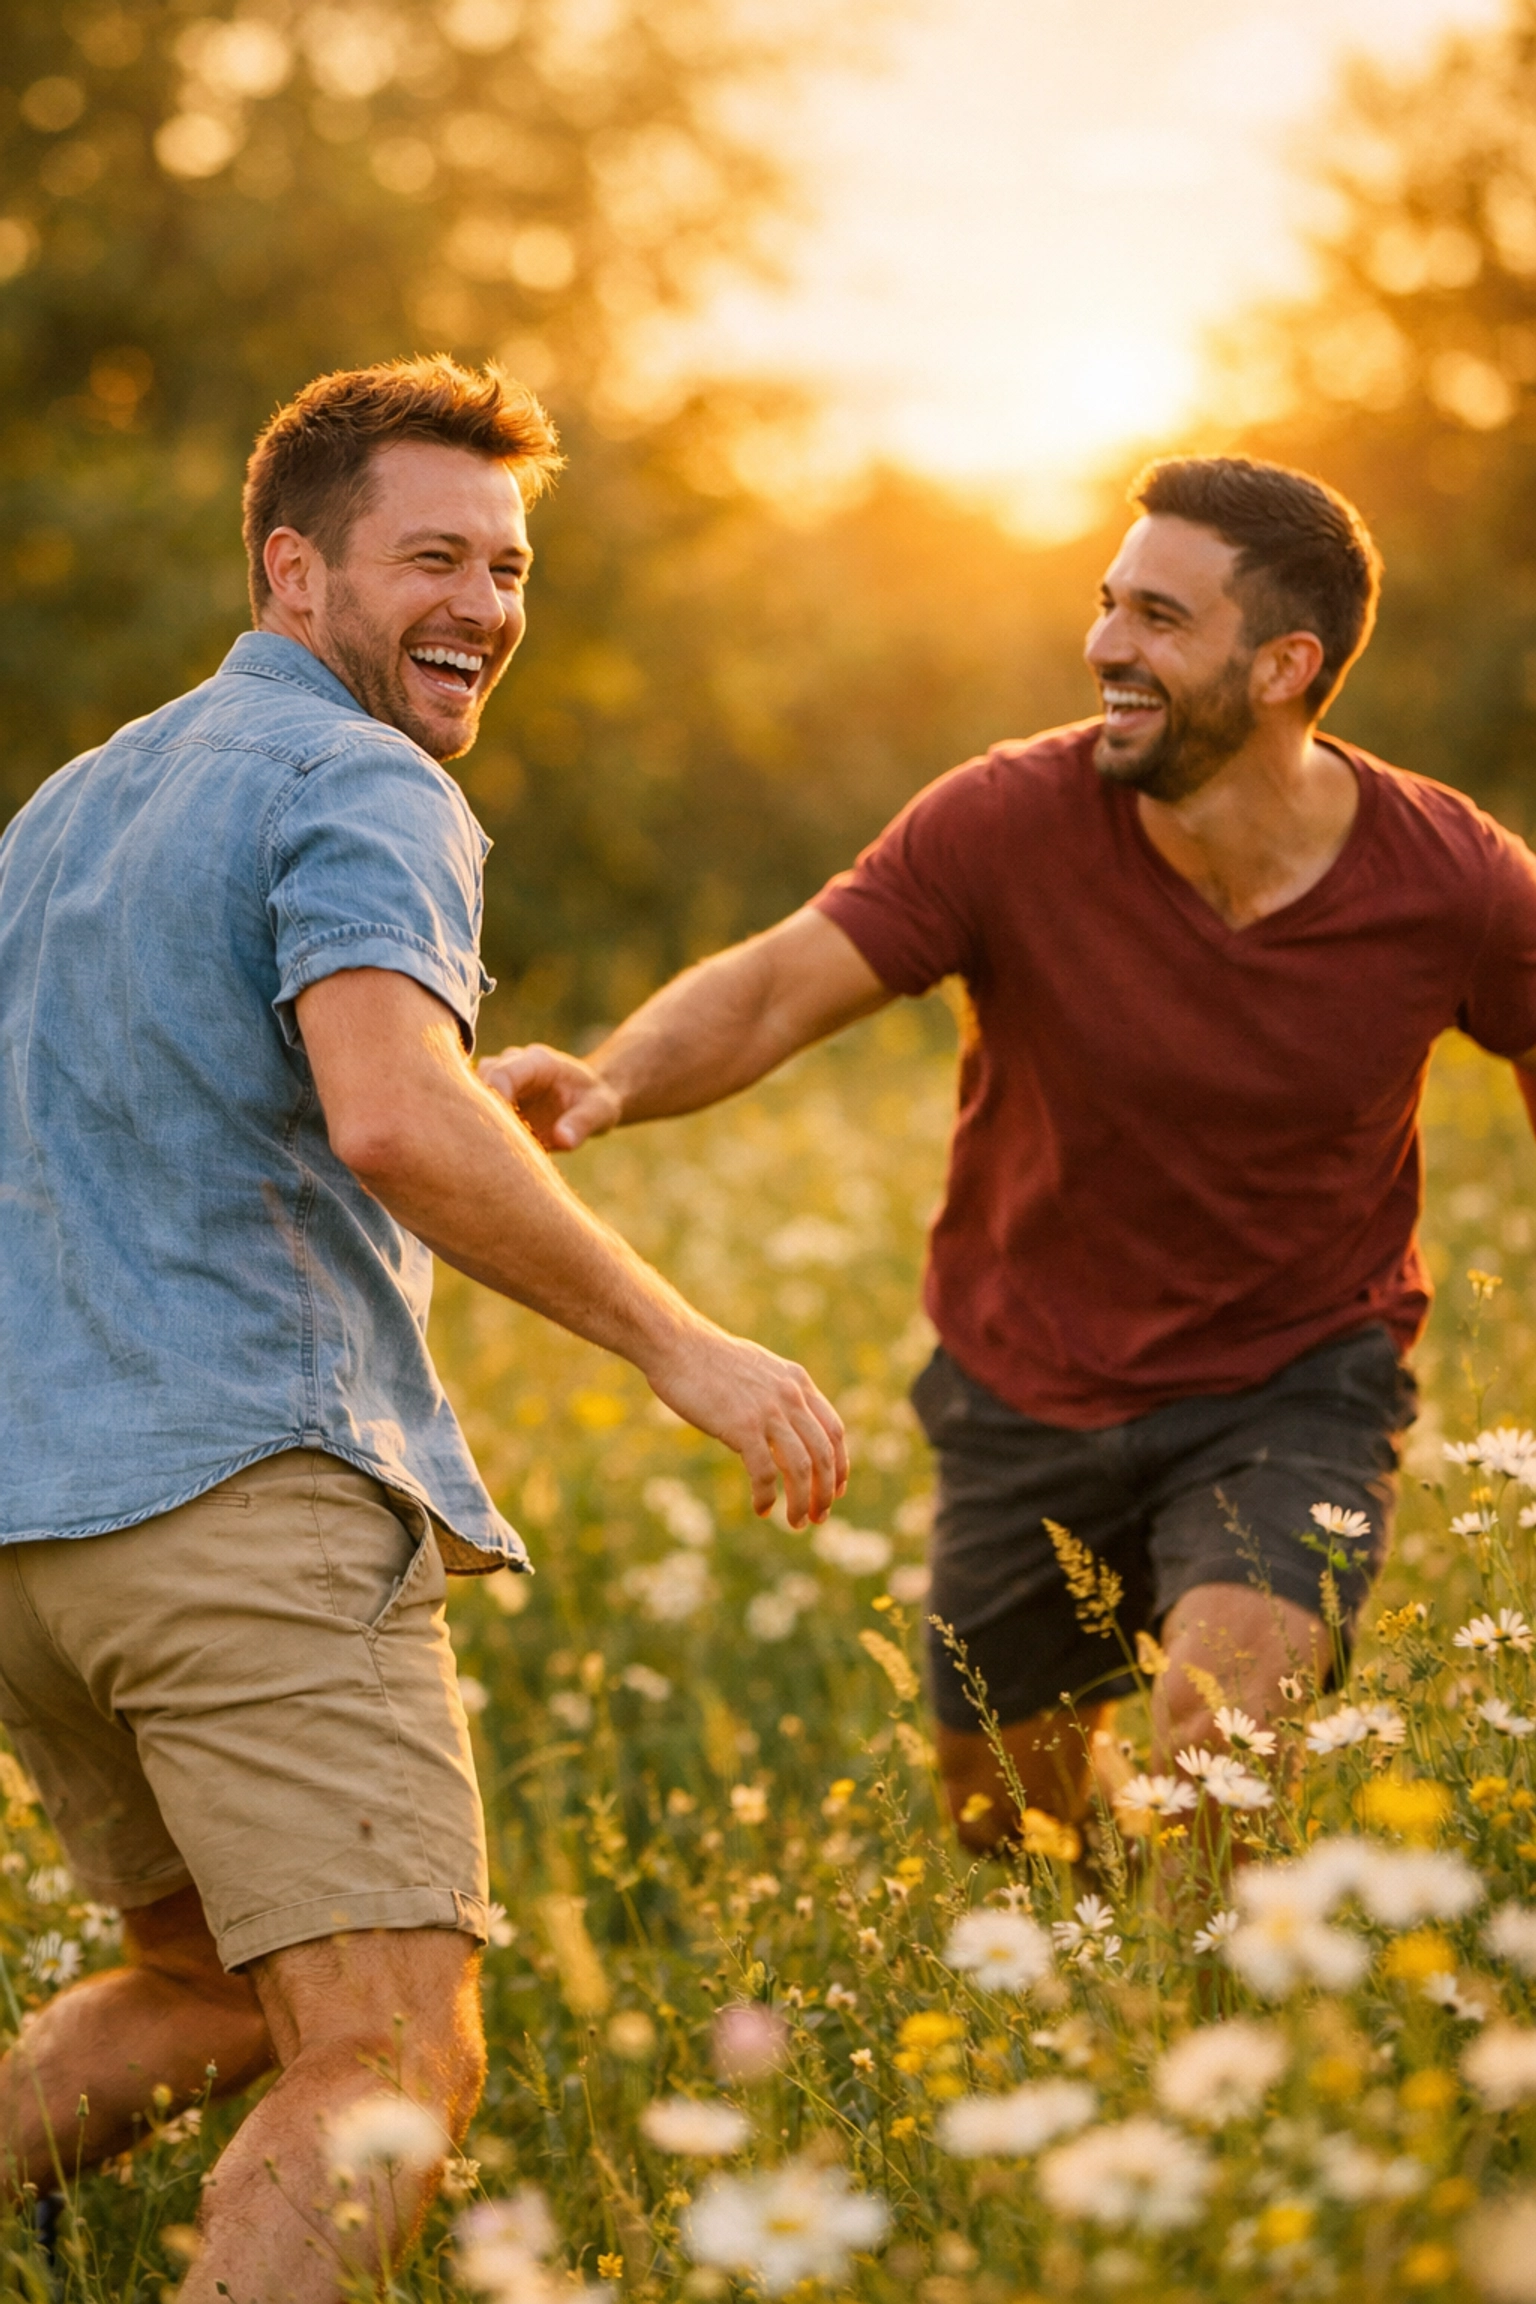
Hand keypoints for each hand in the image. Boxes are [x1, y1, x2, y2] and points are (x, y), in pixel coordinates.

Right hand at [478, 1043, 621, 1150]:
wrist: (588, 1099)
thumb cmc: (596, 1102)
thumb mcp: (602, 1111)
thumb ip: (583, 1123)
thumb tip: (563, 1140)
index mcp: (538, 1062)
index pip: (502, 1072)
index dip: (494, 1099)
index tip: (501, 1130)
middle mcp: (513, 1065)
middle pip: (479, 1082)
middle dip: (482, 1112)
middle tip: (496, 1145)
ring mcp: (500, 1081)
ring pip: (471, 1095)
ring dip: (478, 1120)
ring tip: (493, 1149)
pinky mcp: (494, 1100)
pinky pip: (475, 1110)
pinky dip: (477, 1128)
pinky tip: (489, 1150)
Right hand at [647, 1323, 847, 1526]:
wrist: (677, 1345)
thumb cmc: (710, 1360)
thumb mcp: (760, 1370)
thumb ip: (780, 1395)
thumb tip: (786, 1425)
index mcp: (798, 1382)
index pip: (834, 1431)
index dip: (840, 1465)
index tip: (837, 1490)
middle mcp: (790, 1397)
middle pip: (823, 1454)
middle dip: (826, 1492)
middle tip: (819, 1517)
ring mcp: (767, 1412)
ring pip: (800, 1468)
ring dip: (803, 1501)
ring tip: (796, 1522)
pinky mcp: (741, 1427)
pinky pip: (765, 1472)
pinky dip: (767, 1495)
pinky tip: (761, 1508)